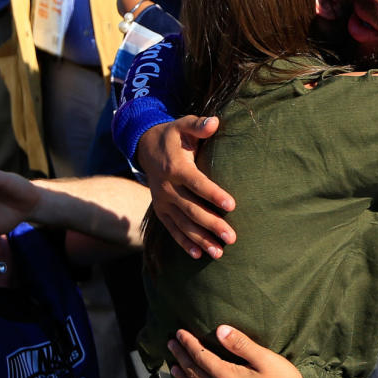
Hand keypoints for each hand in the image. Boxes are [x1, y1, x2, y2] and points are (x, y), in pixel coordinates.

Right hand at [139, 116, 235, 259]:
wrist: (145, 148)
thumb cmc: (173, 136)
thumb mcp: (183, 125)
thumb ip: (198, 125)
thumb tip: (214, 122)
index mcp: (176, 168)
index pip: (197, 183)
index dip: (213, 194)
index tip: (232, 205)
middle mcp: (167, 188)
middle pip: (191, 209)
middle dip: (212, 224)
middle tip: (232, 237)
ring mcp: (162, 202)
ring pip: (183, 224)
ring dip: (201, 239)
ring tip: (219, 253)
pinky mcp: (160, 210)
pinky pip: (172, 229)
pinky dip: (184, 243)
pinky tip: (199, 255)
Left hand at [168, 326, 308, 377]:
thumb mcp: (267, 359)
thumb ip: (242, 345)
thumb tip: (220, 330)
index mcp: (227, 376)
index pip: (201, 356)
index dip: (189, 343)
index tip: (180, 333)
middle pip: (193, 372)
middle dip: (181, 356)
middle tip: (171, 345)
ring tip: (174, 367)